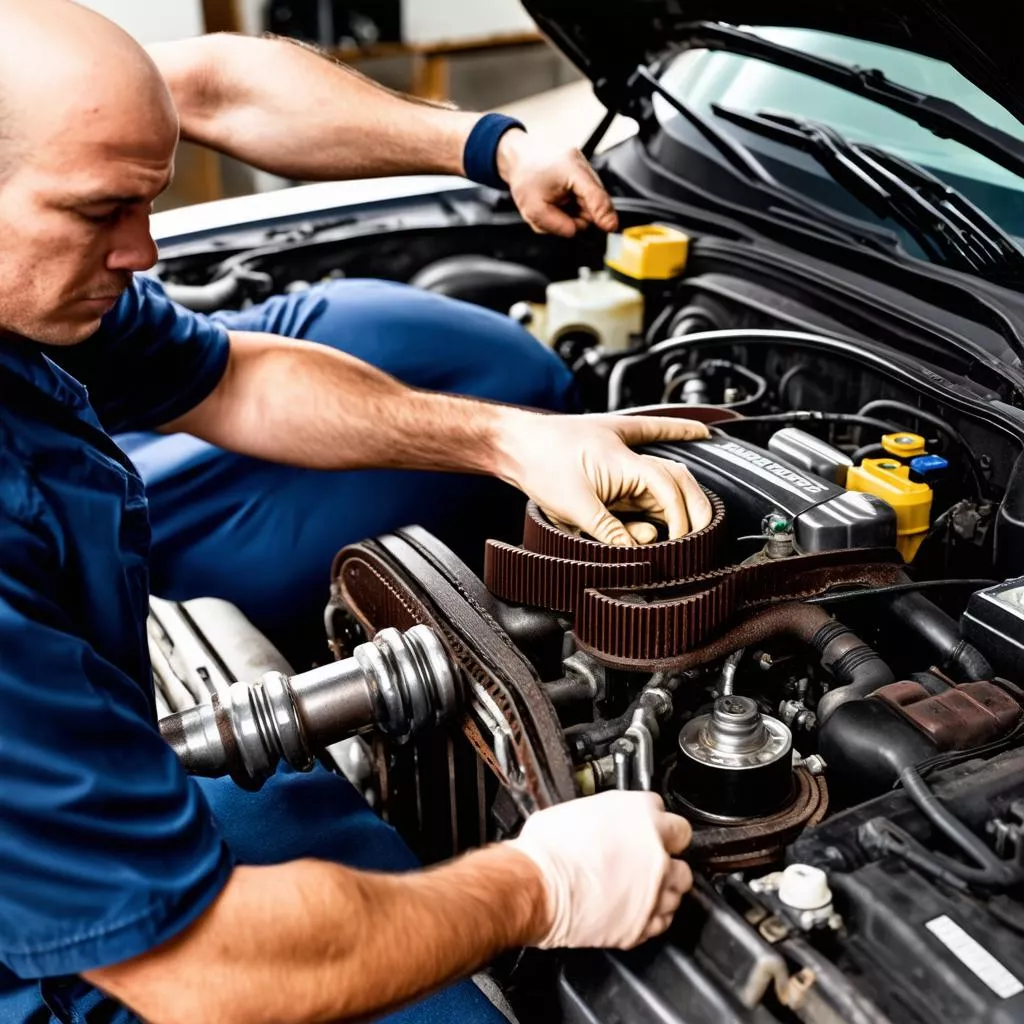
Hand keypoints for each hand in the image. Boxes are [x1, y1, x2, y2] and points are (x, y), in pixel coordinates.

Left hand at [496, 129, 617, 237]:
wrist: (519, 158)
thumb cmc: (524, 177)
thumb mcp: (534, 209)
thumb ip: (557, 225)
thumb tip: (575, 231)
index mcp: (571, 169)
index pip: (595, 196)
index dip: (603, 214)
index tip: (610, 228)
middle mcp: (581, 164)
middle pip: (594, 203)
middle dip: (578, 216)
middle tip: (556, 214)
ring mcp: (583, 167)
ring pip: (589, 203)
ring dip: (574, 212)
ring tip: (554, 204)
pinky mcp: (582, 173)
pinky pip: (585, 198)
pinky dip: (573, 205)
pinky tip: (560, 199)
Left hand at [496, 411, 712, 545]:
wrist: (514, 441)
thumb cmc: (539, 462)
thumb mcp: (574, 507)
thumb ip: (608, 532)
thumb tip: (634, 553)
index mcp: (625, 460)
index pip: (669, 487)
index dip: (681, 516)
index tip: (682, 540)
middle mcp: (630, 453)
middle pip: (678, 479)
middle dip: (694, 508)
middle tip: (701, 534)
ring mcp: (623, 454)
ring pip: (665, 476)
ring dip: (677, 501)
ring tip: (685, 526)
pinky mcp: (614, 458)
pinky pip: (651, 456)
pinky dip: (676, 441)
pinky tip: (697, 430)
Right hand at [508, 791, 692, 948]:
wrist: (538, 887)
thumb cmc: (548, 848)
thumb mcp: (577, 810)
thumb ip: (606, 815)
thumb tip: (602, 823)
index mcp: (641, 814)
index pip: (669, 815)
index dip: (655, 824)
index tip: (646, 830)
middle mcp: (656, 850)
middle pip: (682, 849)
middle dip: (667, 852)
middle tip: (647, 857)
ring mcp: (655, 888)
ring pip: (680, 885)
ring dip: (665, 884)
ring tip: (643, 885)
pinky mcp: (645, 922)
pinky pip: (664, 919)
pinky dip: (654, 914)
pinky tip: (637, 908)